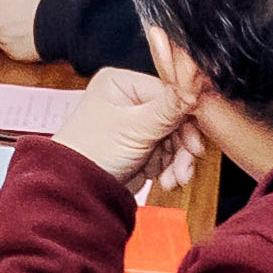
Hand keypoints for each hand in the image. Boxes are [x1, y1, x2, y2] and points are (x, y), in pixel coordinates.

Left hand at [48, 59, 197, 198]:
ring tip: (174, 178)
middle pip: (175, 117)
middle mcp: (130, 99)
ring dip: (178, 161)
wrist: (76, 190)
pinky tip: (165, 180)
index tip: (195, 140)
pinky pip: (168, 153)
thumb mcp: (134, 128)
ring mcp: (136, 123)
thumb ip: (168, 108)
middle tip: (186, 164)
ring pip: (175, 138)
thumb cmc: (90, 153)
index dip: (186, 118)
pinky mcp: (141, 145)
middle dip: (182, 146)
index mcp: (122, 83)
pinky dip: (170, 168)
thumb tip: (196, 82)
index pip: (169, 92)